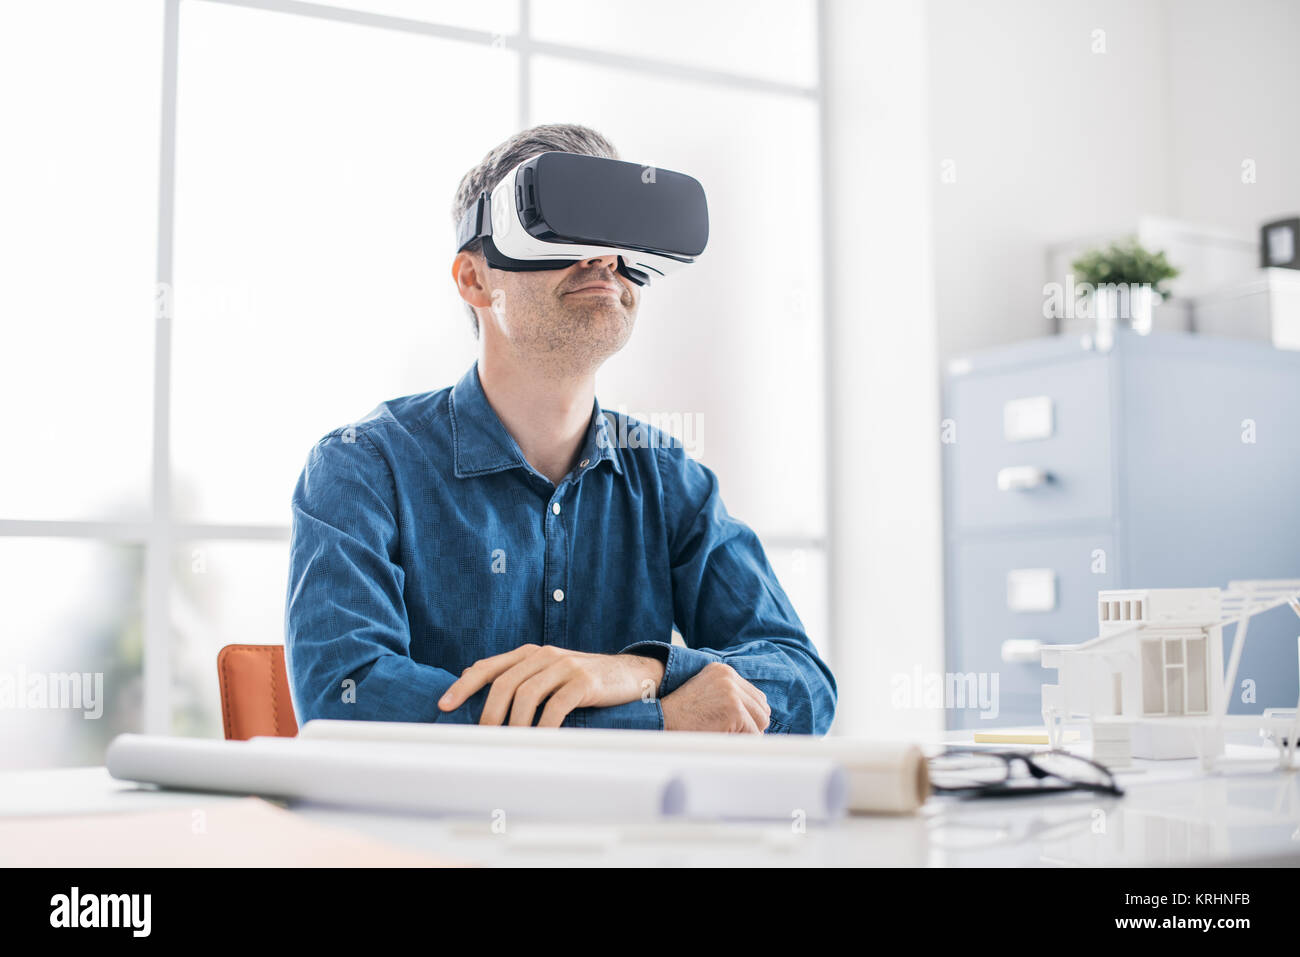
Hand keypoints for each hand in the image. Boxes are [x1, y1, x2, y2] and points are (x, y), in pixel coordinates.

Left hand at [438, 644, 665, 727]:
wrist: (629, 674)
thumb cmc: (582, 680)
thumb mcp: (548, 673)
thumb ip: (516, 676)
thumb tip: (470, 680)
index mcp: (529, 653)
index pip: (488, 667)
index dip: (464, 686)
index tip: (444, 706)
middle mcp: (543, 655)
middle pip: (504, 683)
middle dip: (488, 713)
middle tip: (482, 738)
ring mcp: (564, 665)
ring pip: (526, 694)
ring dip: (513, 723)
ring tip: (508, 744)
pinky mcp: (584, 681)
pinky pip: (556, 705)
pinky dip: (543, 726)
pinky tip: (539, 740)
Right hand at [660, 662, 769, 732]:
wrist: (661, 721)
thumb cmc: (681, 714)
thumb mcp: (706, 693)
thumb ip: (729, 696)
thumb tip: (760, 713)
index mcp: (723, 671)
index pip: (755, 695)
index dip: (750, 715)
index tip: (737, 726)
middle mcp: (729, 677)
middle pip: (762, 707)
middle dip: (752, 724)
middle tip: (733, 735)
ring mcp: (732, 692)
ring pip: (761, 720)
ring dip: (748, 734)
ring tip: (727, 736)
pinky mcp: (734, 710)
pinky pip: (753, 734)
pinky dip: (743, 742)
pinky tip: (724, 740)